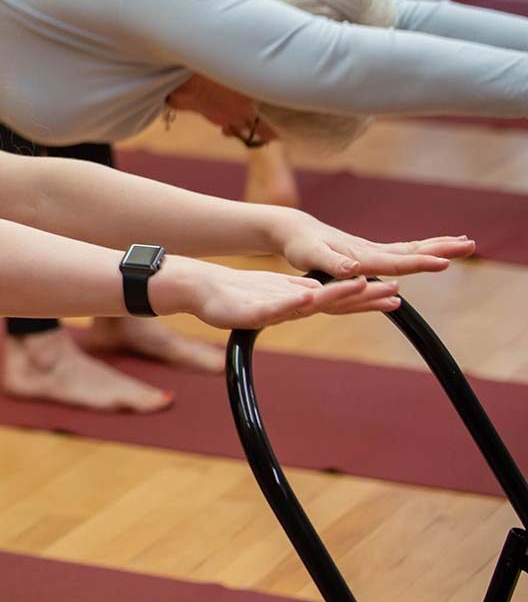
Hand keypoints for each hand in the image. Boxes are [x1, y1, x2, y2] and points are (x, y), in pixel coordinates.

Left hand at [155, 259, 404, 329]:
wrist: (205, 293)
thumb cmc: (243, 293)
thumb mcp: (281, 291)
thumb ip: (306, 294)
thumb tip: (328, 294)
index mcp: (301, 301)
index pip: (341, 300)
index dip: (368, 299)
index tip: (396, 296)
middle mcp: (292, 308)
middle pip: (334, 304)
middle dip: (364, 300)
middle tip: (395, 295)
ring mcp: (274, 311)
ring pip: (310, 305)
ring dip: (336, 297)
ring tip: (361, 289)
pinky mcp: (252, 313)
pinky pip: (276, 309)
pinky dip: (293, 303)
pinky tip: (307, 297)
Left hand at [270, 212, 474, 279]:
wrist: (294, 230)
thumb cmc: (299, 245)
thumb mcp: (311, 255)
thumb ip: (332, 263)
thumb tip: (353, 267)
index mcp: (361, 255)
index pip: (396, 261)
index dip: (420, 263)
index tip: (444, 262)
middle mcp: (371, 251)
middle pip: (412, 250)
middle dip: (441, 248)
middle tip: (470, 244)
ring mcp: (372, 250)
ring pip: (411, 248)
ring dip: (437, 245)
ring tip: (464, 242)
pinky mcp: (370, 252)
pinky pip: (402, 251)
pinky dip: (421, 249)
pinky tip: (432, 250)